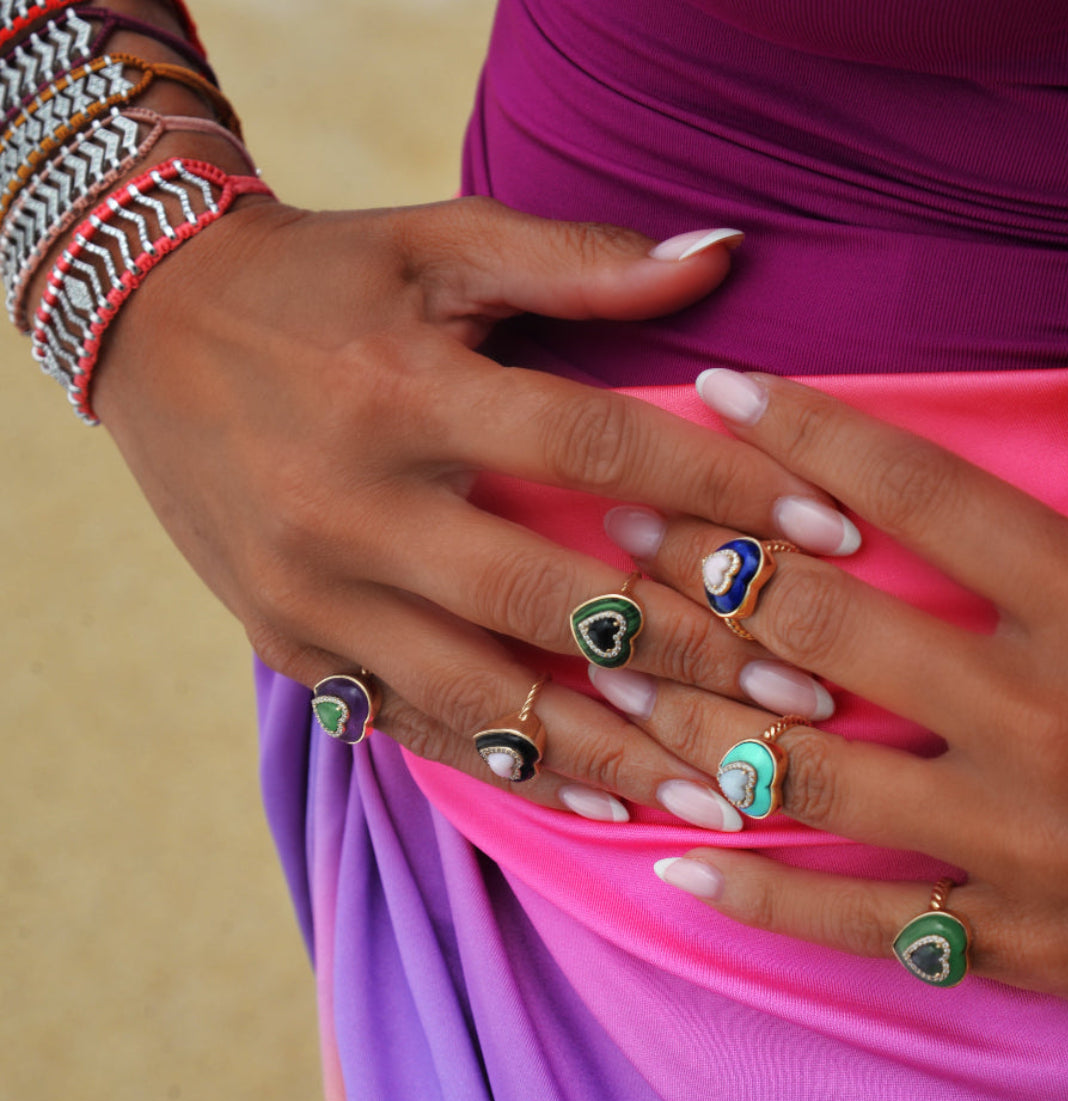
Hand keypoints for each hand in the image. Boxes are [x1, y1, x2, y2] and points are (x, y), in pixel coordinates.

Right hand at [91, 196, 856, 822]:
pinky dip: (513, 769)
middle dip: (692, 654)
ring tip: (723, 791)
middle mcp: (356, 502)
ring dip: (615, 751)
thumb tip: (724, 256)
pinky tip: (600, 803)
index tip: (831, 537)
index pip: (597, 446)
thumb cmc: (318, 283)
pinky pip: (413, 725)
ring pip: (486, 693)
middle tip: (805, 699)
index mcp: (407, 389)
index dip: (724, 491)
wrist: (152, 332)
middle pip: (553, 598)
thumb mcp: (436, 245)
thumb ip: (578, 261)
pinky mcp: (292, 645)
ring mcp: (316, 591)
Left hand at [599, 352, 1067, 1063]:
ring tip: (602, 672)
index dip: (807, 430)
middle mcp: (1047, 716)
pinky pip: (857, 921)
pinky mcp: (1019, 943)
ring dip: (690, 717)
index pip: (922, 493)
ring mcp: (1022, 840)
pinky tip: (674, 862)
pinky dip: (759, 894)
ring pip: (808, 770)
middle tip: (620, 521)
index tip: (720, 390)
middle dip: (707, 564)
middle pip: (827, 621)